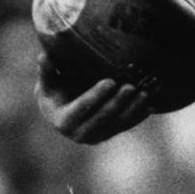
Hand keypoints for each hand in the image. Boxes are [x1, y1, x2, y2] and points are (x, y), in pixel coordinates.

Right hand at [34, 53, 153, 143]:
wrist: (61, 113)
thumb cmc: (54, 93)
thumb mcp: (47, 84)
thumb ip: (46, 71)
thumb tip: (44, 56)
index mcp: (63, 121)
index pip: (82, 107)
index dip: (97, 95)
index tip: (110, 81)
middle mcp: (81, 134)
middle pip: (103, 117)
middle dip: (118, 103)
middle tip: (131, 86)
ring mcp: (97, 136)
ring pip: (118, 124)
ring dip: (133, 109)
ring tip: (144, 93)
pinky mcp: (109, 135)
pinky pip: (126, 126)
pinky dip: (138, 116)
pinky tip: (150, 106)